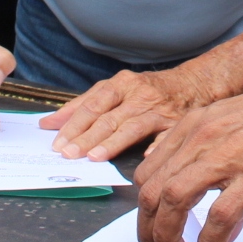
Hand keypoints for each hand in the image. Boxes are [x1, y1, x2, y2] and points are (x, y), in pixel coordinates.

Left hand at [42, 66, 212, 161]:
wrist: (194, 84)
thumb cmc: (148, 89)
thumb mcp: (115, 88)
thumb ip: (82, 105)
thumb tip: (48, 123)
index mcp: (121, 85)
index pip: (93, 105)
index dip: (74, 124)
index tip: (58, 142)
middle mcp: (139, 95)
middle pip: (109, 117)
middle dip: (87, 137)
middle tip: (69, 154)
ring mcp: (159, 110)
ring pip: (132, 127)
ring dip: (112, 143)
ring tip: (95, 157)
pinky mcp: (177, 124)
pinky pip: (165, 137)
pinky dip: (156, 146)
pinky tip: (145, 157)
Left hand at [133, 69, 242, 241]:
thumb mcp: (235, 121)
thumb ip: (209, 150)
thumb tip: (194, 189)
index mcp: (197, 124)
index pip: (148, 173)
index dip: (145, 208)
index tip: (154, 226)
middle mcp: (205, 137)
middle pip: (152, 191)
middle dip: (148, 229)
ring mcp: (230, 156)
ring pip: (174, 202)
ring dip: (168, 237)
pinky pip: (218, 217)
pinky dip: (210, 241)